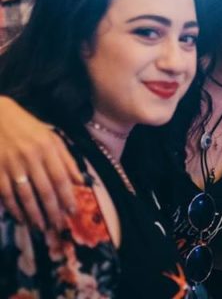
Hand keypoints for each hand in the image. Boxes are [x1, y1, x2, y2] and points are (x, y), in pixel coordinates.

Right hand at [0, 96, 81, 229]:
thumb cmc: (28, 127)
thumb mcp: (52, 137)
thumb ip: (67, 159)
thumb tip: (81, 181)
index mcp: (48, 148)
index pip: (61, 178)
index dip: (67, 197)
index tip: (72, 212)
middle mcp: (31, 157)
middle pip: (44, 190)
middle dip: (52, 211)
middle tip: (57, 227)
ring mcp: (11, 164)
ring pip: (25, 195)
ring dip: (34, 214)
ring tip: (41, 227)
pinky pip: (6, 193)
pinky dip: (14, 207)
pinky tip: (21, 217)